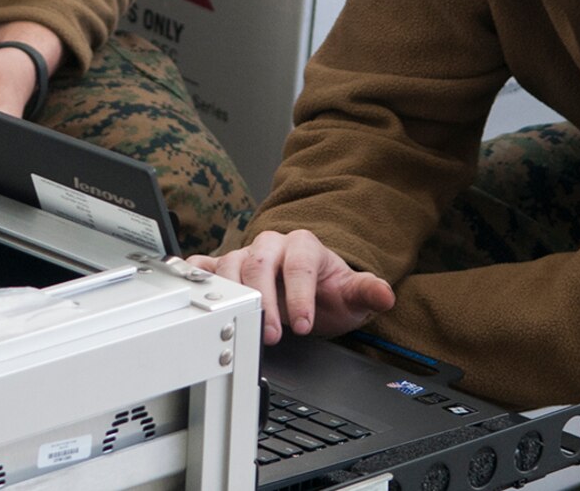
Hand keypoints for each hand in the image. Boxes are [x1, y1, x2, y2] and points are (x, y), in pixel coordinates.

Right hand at [189, 229, 394, 347]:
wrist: (308, 293)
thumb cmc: (326, 292)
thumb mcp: (350, 296)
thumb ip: (366, 292)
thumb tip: (385, 294)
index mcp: (303, 245)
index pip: (298, 264)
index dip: (299, 294)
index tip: (303, 324)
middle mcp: (272, 246)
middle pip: (259, 263)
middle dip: (264, 301)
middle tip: (271, 335)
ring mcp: (245, 255)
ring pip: (231, 266)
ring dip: (234, 298)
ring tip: (240, 326)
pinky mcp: (224, 267)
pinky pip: (205, 265)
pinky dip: (197, 277)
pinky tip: (194, 293)